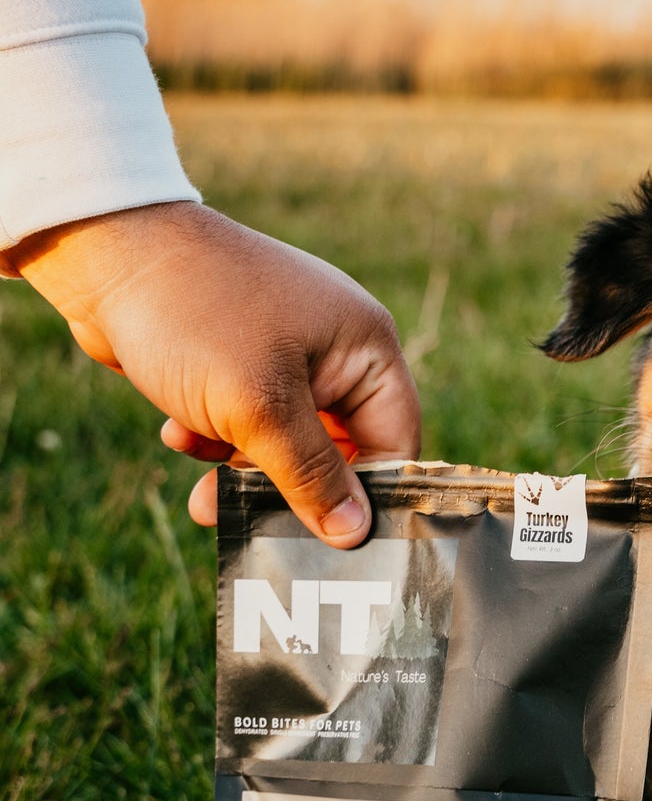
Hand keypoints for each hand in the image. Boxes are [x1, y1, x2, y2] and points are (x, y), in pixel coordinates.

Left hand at [8, 200, 419, 545]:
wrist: (106, 254)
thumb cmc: (196, 318)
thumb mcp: (259, 409)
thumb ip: (311, 474)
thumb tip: (354, 533)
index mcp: (363, 346)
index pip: (396, 439)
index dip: (371, 495)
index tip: (335, 545)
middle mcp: (334, 347)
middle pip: (339, 449)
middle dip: (291, 489)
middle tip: (255, 527)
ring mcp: (284, 350)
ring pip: (285, 442)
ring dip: (244, 470)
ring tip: (203, 495)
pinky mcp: (237, 358)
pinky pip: (245, 420)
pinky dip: (215, 438)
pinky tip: (178, 432)